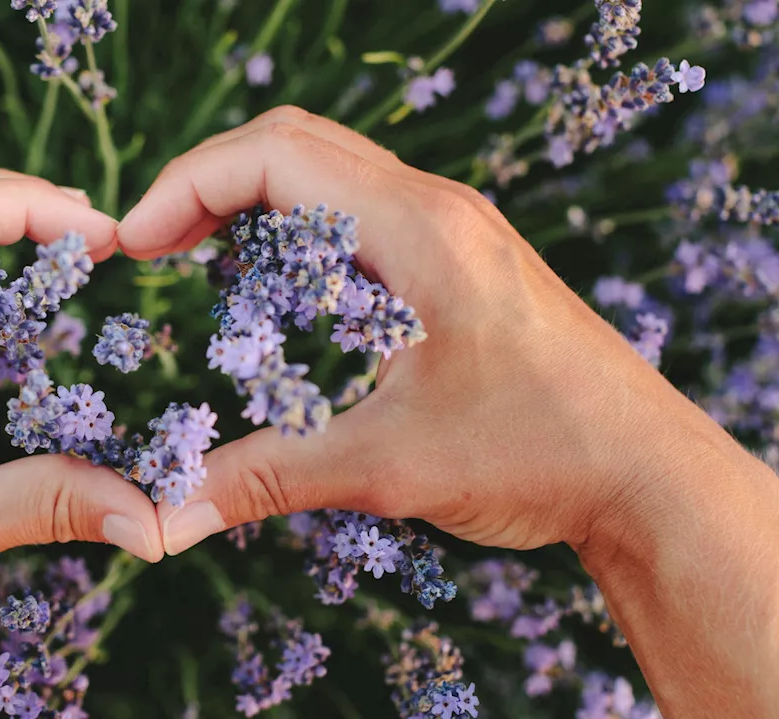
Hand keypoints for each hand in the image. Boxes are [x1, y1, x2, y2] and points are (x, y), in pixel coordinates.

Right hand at [117, 106, 778, 715]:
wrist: (645, 476)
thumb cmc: (537, 454)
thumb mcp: (387, 466)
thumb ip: (267, 478)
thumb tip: (167, 515)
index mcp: (418, 230)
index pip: (276, 154)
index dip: (188, 187)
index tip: (133, 246)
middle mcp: (438, 209)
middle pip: (294, 144)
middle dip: (208, 184)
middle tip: (151, 248)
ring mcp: (455, 229)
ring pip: (329, 171)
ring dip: (254, 201)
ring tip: (196, 257)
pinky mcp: (463, 261)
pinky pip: (361, 209)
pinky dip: (299, 229)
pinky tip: (277, 289)